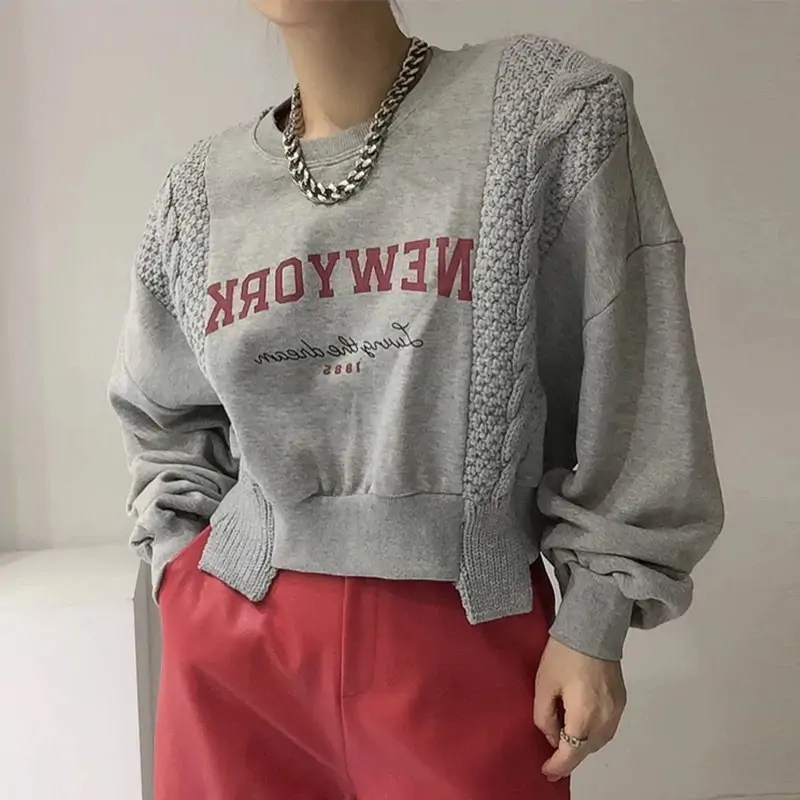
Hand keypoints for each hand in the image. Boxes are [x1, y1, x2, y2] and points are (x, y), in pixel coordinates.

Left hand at [534, 637, 626, 781]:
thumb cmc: (563, 654)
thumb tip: (552, 737)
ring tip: (564, 740)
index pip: (571, 753)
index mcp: (584, 715)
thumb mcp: (544, 684)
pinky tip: (581, 725)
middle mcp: (605, 718)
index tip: (547, 771)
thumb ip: (544, 716)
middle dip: (570, 756)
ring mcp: (617, 710)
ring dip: (582, 745)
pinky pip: (607, 727)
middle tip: (553, 758)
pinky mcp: (622, 700)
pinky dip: (594, 733)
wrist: (593, 629)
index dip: (558, 766)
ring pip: (599, 741)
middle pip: (587, 749)